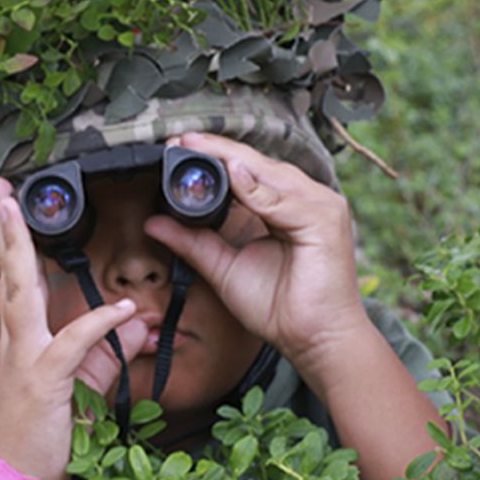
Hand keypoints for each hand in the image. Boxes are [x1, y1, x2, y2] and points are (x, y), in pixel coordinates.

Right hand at [0, 176, 148, 479]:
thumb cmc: (39, 444)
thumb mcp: (78, 394)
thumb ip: (106, 355)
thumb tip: (136, 324)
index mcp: (20, 343)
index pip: (17, 283)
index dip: (14, 245)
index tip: (10, 207)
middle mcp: (16, 344)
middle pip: (9, 275)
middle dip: (4, 228)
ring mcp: (24, 361)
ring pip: (21, 294)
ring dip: (20, 249)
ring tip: (17, 210)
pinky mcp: (43, 384)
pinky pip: (72, 345)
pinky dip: (97, 324)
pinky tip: (121, 308)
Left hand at [141, 133, 371, 382]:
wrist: (314, 341)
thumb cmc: (281, 308)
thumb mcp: (224, 268)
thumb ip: (193, 242)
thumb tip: (154, 222)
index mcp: (288, 205)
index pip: (248, 170)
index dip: (214, 156)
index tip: (177, 146)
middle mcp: (307, 199)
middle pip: (258, 164)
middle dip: (217, 150)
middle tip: (180, 139)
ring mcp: (321, 207)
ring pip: (270, 173)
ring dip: (232, 160)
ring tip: (198, 147)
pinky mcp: (325, 222)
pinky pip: (285, 200)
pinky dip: (257, 189)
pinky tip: (233, 176)